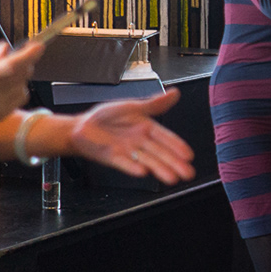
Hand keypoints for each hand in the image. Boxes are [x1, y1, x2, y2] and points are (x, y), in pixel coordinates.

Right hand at [0, 42, 43, 135]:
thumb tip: (6, 48)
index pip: (9, 66)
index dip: (27, 56)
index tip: (38, 46)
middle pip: (20, 75)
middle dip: (25, 62)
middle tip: (19, 55)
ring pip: (23, 86)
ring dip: (21, 76)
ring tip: (3, 74)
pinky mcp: (0, 116)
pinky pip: (20, 98)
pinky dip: (17, 88)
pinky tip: (4, 86)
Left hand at [67, 90, 196, 182]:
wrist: (81, 128)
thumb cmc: (106, 116)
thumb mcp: (131, 106)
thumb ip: (154, 104)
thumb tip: (175, 93)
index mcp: (146, 127)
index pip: (166, 138)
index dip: (177, 146)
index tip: (189, 155)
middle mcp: (140, 142)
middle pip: (160, 153)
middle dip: (175, 164)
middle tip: (188, 173)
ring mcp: (128, 152)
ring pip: (147, 161)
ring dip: (160, 170)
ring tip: (172, 178)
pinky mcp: (114, 158)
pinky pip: (125, 163)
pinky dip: (133, 167)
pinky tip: (143, 172)